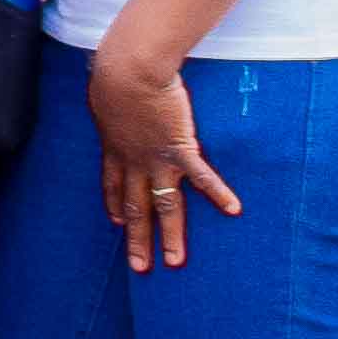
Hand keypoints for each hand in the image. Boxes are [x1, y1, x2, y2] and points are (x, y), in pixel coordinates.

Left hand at [88, 37, 236, 267]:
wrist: (127, 71)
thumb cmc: (114, 76)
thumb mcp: (104, 97)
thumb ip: (112, 107)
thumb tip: (110, 97)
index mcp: (114, 149)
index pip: (114, 186)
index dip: (116, 206)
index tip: (117, 223)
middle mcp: (134, 162)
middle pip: (136, 208)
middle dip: (138, 239)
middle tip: (140, 267)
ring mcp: (157, 160)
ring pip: (165, 206)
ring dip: (171, 236)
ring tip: (176, 261)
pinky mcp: (180, 149)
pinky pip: (201, 177)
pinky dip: (218, 193)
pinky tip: (233, 209)